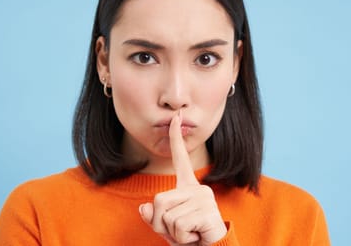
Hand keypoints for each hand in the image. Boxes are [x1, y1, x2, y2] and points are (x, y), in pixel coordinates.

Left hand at [139, 110, 226, 244]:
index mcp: (188, 188)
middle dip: (161, 223)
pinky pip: (178, 226)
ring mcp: (204, 199)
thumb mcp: (167, 228)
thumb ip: (154, 217)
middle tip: (181, 232)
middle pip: (159, 200)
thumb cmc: (191, 239)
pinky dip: (182, 238)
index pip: (181, 159)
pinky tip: (196, 237)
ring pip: (166, 215)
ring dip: (173, 233)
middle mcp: (198, 189)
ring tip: (190, 235)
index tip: (176, 116)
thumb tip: (143, 208)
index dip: (176, 138)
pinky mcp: (207, 212)